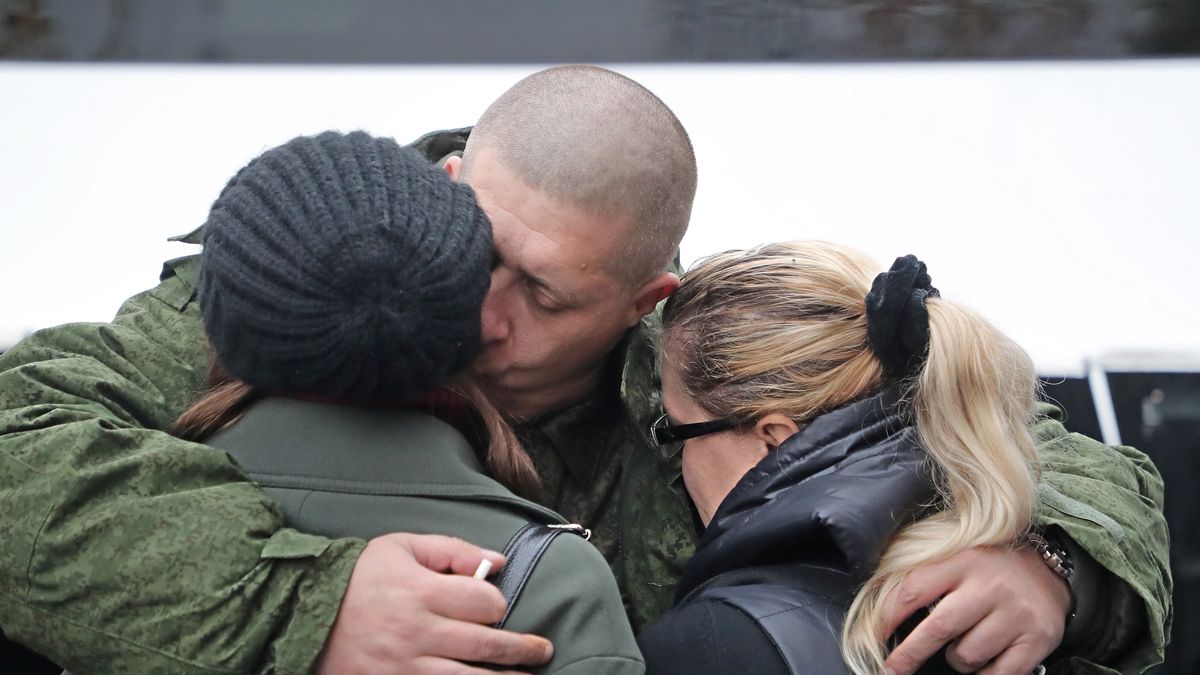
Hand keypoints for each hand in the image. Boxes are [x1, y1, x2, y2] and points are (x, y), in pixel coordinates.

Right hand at [316, 533, 553, 674]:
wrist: (302, 616)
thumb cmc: (358, 578)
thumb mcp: (401, 548)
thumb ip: (452, 550)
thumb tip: (499, 563)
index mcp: (420, 592)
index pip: (485, 602)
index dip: (497, 604)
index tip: (495, 607)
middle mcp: (416, 633)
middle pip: (488, 645)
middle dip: (523, 649)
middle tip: (543, 650)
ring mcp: (405, 668)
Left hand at [881, 545, 1070, 674]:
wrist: (1050, 571)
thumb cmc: (989, 568)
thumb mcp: (956, 558)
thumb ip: (924, 578)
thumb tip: (879, 612)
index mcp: (963, 560)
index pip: (913, 590)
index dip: (886, 618)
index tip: (872, 637)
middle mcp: (991, 585)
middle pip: (938, 628)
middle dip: (909, 654)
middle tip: (891, 668)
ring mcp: (1016, 613)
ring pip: (966, 657)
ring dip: (956, 658)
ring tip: (966, 641)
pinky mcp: (1037, 639)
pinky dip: (983, 673)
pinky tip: (986, 658)